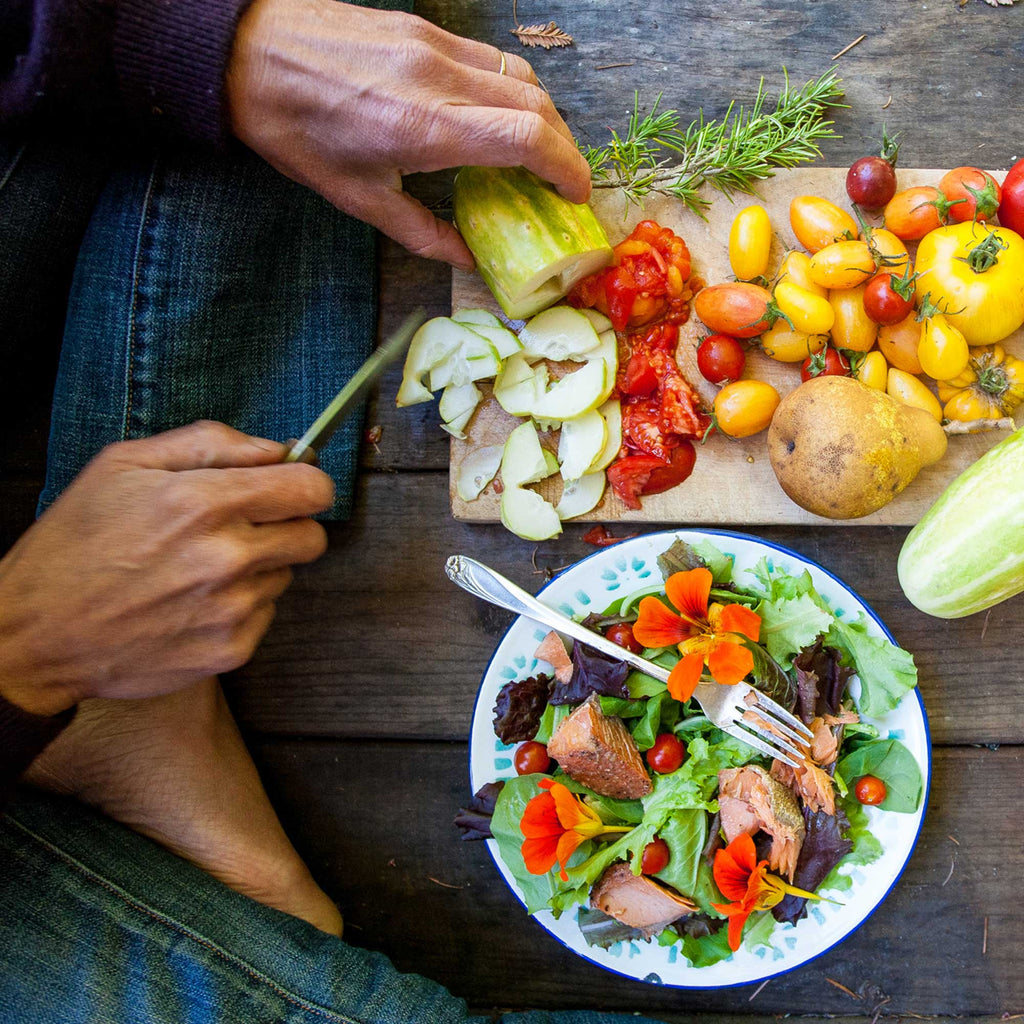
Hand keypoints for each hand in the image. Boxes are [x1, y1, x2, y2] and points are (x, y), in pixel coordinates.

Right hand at [0, 421, 333, 715]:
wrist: (37, 633)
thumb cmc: (77, 541)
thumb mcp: (126, 464)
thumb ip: (211, 444)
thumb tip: (280, 449)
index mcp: (204, 502)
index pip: (310, 488)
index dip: (306, 483)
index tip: (291, 487)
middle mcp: (227, 557)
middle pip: (312, 536)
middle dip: (287, 526)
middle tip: (244, 529)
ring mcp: (232, 608)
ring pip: (286, 575)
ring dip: (259, 568)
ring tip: (200, 569)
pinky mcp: (231, 650)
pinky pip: (266, 614)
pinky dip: (241, 606)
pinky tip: (195, 602)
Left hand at [225, 0, 591, 267]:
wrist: (248, 55)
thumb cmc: (298, 131)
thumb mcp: (358, 198)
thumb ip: (423, 232)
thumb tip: (467, 258)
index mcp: (426, 127)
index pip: (528, 138)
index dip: (567, 169)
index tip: (575, 196)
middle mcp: (440, 78)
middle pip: (537, 104)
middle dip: (564, 147)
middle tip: (561, 183)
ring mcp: (434, 44)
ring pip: (519, 75)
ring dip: (542, 115)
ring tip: (535, 152)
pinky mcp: (423, 27)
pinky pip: (488, 57)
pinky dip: (510, 90)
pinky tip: (497, 116)